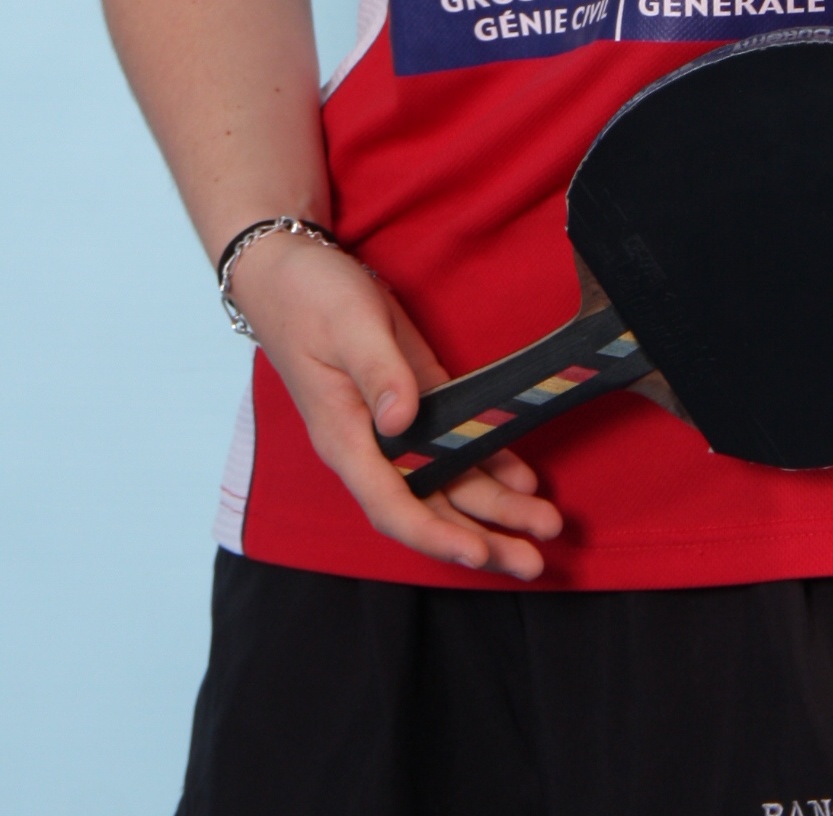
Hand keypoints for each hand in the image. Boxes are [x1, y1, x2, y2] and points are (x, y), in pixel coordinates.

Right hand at [228, 233, 562, 578]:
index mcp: (345, 436)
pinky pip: (453, 445)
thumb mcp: (347, 325)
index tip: (476, 555)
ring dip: (495, 508)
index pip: (391, 504)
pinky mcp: (413, 398)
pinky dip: (488, 464)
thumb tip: (401, 423)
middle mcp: (370, 444)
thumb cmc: (307, 296)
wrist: (288, 270)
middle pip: (429, 507)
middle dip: (482, 538)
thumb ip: (378, 372)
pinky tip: (522, 479)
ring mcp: (393, 426)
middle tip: (534, 563)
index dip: (436, 534)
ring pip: (446, 482)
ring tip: (544, 525)